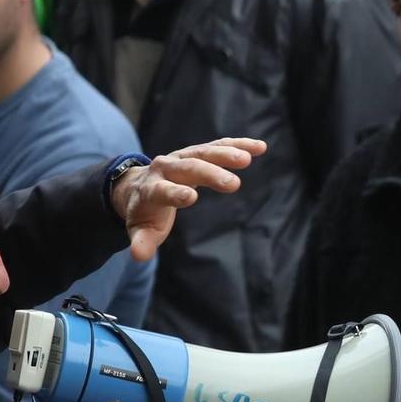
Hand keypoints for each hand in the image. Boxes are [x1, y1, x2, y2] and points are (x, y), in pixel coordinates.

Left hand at [113, 138, 265, 261]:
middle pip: (188, 168)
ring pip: (204, 152)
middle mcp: (166, 167)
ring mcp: (183, 157)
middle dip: (209, 174)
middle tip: (233, 185)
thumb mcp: (140, 230)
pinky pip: (218, 146)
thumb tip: (140, 256)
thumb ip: (141, 242)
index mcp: (151, 188)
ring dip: (225, 154)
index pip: (162, 190)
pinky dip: (238, 145)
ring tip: (246, 159)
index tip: (191, 197)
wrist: (140, 186)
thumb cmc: (145, 213)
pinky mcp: (198, 153)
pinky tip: (260, 147)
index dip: (174, 193)